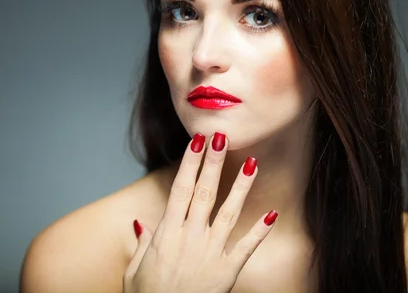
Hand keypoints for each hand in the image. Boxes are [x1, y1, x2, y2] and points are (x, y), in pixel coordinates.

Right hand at [122, 132, 277, 292]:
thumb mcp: (135, 270)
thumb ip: (142, 243)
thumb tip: (142, 222)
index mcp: (167, 233)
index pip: (179, 188)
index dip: (189, 163)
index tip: (197, 142)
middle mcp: (190, 237)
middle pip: (204, 192)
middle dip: (214, 162)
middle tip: (222, 137)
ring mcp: (211, 253)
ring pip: (229, 212)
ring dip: (240, 187)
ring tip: (252, 164)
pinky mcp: (227, 271)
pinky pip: (246, 247)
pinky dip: (260, 231)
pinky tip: (272, 214)